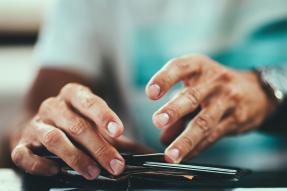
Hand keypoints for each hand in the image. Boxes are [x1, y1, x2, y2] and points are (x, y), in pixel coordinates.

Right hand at [11, 83, 125, 179]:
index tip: (119, 131)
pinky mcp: (22, 143)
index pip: (89, 101)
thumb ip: (120, 138)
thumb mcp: (97, 124)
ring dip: (75, 157)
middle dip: (98, 147)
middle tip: (116, 165)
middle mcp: (53, 107)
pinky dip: (40, 164)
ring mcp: (36, 124)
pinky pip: (25, 154)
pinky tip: (56, 170)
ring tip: (94, 172)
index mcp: (73, 95)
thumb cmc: (76, 124)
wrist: (43, 125)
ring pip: (53, 139)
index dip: (104, 116)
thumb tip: (150, 153)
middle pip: (76, 125)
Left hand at [146, 54, 274, 162]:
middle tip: (158, 121)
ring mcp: (227, 100)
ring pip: (204, 121)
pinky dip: (197, 148)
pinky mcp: (236, 119)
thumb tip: (163, 136)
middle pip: (192, 96)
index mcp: (199, 67)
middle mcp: (214, 81)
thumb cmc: (214, 86)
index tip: (150, 93)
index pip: (180, 68)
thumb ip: (177, 106)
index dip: (164, 79)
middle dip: (174, 109)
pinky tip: (185, 156)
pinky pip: (213, 136)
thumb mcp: (196, 85)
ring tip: (171, 154)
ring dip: (186, 139)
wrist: (255, 91)